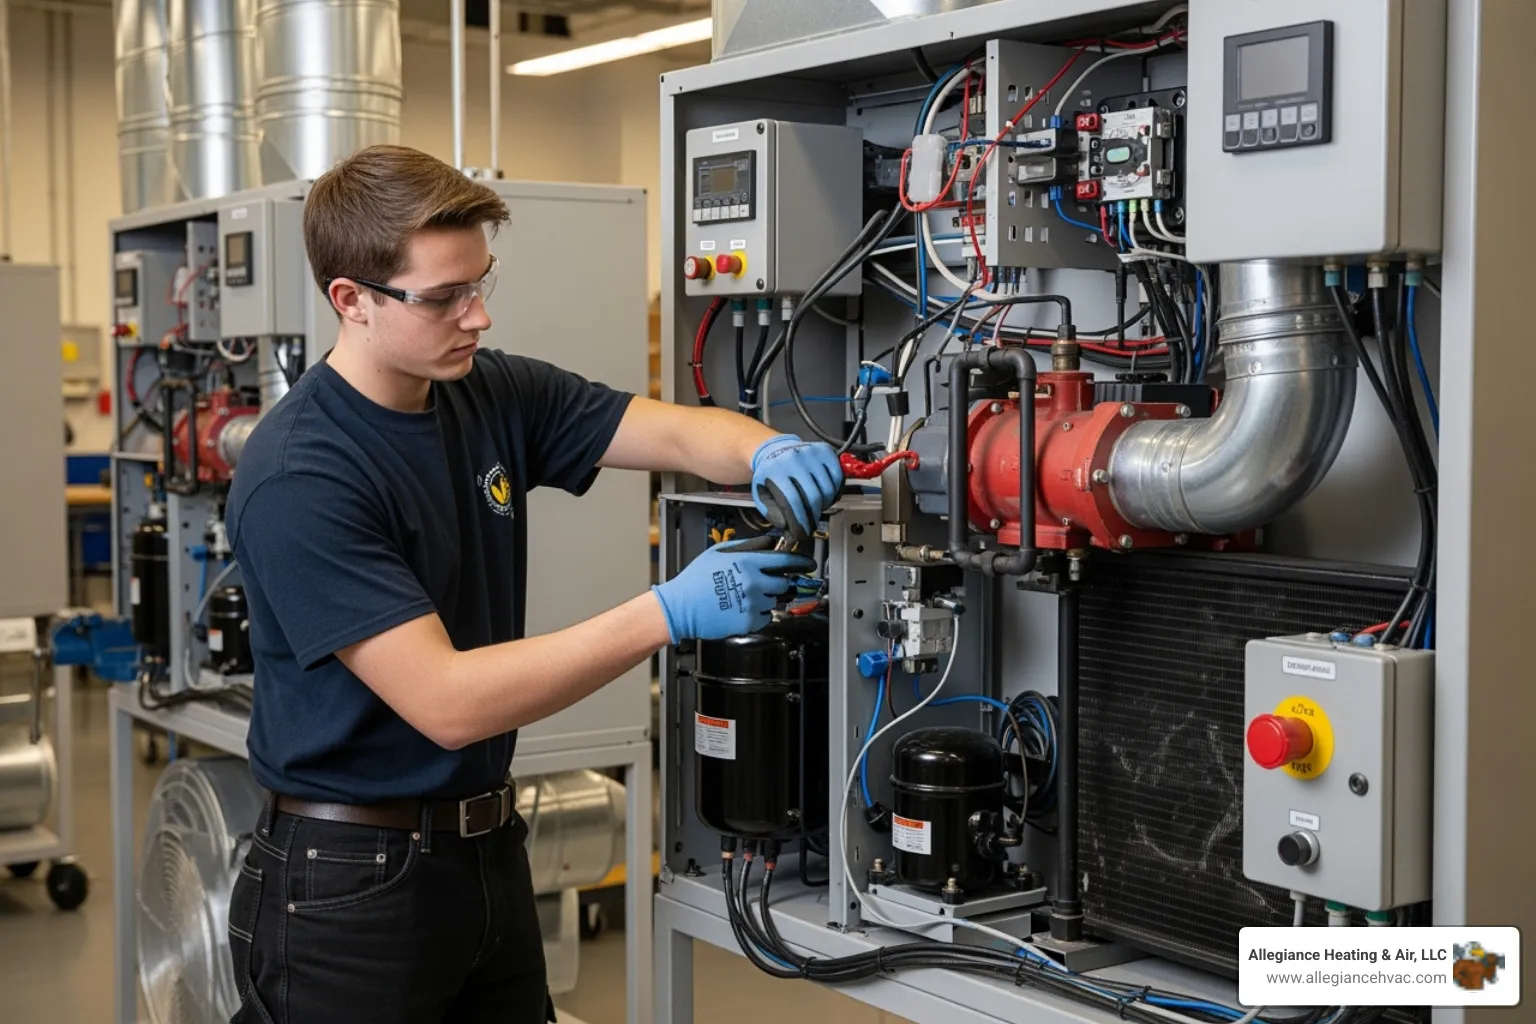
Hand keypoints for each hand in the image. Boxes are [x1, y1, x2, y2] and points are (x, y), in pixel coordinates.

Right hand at [651, 536, 814, 643]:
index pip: (784, 561)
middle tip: (761, 584)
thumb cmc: (695, 580)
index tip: (808, 564)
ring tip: (743, 597)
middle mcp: (753, 583)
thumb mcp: (718, 553)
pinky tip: (741, 608)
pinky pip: (765, 618)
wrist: (681, 608)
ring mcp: (752, 604)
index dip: (800, 562)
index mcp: (747, 563)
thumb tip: (768, 543)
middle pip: (783, 584)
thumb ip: (746, 546)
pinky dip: (758, 614)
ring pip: (773, 602)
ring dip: (765, 599)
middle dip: (776, 583)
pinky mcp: (748, 622)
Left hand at [750, 434, 843, 539]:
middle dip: (813, 516)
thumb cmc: (769, 474)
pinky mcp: (825, 451)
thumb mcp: (761, 493)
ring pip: (827, 488)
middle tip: (810, 525)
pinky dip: (834, 491)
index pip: (792, 500)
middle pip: (813, 496)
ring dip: (824, 504)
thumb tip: (788, 527)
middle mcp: (794, 458)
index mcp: (774, 469)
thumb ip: (772, 512)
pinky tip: (826, 495)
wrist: (774, 449)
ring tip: (816, 507)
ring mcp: (811, 453)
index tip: (801, 532)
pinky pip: (837, 477)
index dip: (799, 521)